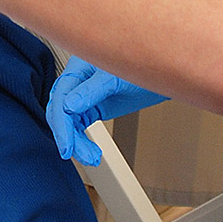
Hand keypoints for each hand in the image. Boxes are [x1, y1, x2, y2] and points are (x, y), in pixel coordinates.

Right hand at [45, 57, 166, 165]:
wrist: (162, 74)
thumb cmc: (142, 65)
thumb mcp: (116, 79)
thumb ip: (90, 91)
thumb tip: (67, 106)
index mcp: (78, 68)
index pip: (60, 97)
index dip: (61, 123)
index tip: (67, 145)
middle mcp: (77, 81)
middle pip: (60, 112)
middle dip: (68, 136)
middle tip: (81, 155)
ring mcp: (84, 95)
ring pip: (69, 123)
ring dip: (77, 143)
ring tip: (92, 157)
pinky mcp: (93, 107)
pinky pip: (80, 126)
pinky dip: (83, 141)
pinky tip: (91, 151)